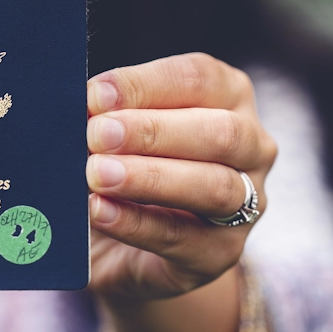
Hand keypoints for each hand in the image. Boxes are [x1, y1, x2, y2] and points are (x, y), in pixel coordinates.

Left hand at [86, 53, 276, 301]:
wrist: (122, 240)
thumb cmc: (122, 160)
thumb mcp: (118, 130)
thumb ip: (107, 114)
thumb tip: (81, 104)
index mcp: (227, 96)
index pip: (199, 78)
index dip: (146, 84)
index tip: (96, 94)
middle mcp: (251, 146)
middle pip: (219, 132)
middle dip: (152, 131)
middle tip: (97, 134)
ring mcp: (245, 204)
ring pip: (212, 186)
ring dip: (149, 177)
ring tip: (97, 175)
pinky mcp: (219, 253)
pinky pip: (183, 238)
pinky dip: (136, 223)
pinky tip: (99, 210)